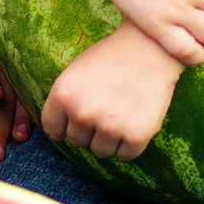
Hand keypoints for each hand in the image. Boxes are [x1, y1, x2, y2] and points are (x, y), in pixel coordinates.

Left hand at [0, 19, 33, 160]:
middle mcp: (7, 79)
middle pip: (5, 102)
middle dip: (1, 125)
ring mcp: (22, 88)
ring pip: (25, 106)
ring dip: (23, 123)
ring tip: (20, 139)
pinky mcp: (33, 96)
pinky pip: (37, 109)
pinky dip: (38, 123)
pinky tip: (43, 137)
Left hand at [43, 26, 184, 160]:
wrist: (150, 47)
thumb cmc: (111, 57)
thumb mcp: (75, 72)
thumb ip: (63, 102)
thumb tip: (57, 135)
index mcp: (63, 95)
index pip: (53, 129)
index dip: (66, 123)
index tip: (80, 114)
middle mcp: (83, 113)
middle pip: (78, 141)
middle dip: (89, 129)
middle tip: (106, 107)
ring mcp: (110, 126)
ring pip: (101, 151)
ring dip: (109, 139)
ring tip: (120, 113)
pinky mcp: (136, 135)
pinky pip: (125, 155)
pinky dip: (129, 144)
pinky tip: (134, 121)